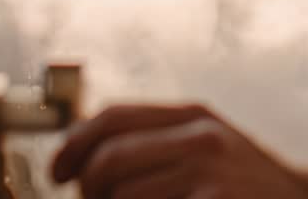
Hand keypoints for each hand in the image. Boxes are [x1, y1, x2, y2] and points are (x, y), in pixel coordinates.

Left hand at [50, 103, 307, 198]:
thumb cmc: (249, 187)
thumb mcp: (209, 147)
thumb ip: (157, 140)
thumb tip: (80, 152)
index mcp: (195, 115)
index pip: (112, 118)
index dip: (73, 145)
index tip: (59, 172)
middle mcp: (202, 138)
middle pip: (108, 160)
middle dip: (89, 191)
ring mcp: (210, 175)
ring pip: (122, 195)